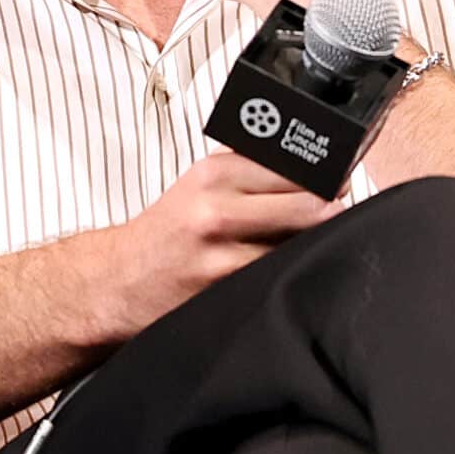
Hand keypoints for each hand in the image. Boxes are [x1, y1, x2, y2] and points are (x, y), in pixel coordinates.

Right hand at [106, 152, 340, 334]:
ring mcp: (222, 251)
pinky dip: (289, 273)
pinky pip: (281, 274)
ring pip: (303, 243)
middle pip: (310, 204)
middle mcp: (215, 208)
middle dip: (329, 212)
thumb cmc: (168, 234)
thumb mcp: (200, 187)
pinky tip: (276, 272)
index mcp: (213, 173)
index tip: (335, 186)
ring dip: (312, 247)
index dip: (326, 178)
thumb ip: (249, 173)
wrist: (119, 280)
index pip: (297, 166)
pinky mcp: (227, 287)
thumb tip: (319, 170)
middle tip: (329, 218)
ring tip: (298, 247)